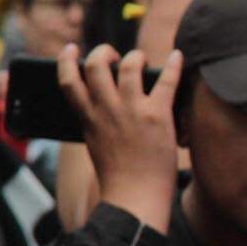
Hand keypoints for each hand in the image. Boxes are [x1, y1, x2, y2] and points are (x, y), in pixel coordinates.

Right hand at [59, 43, 183, 230]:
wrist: (135, 197)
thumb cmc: (119, 176)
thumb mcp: (96, 145)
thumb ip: (96, 123)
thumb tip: (100, 107)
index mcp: (88, 119)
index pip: (68, 82)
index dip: (67, 60)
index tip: (71, 49)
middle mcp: (107, 110)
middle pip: (97, 66)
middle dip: (103, 52)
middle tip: (113, 54)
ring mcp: (132, 110)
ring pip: (129, 66)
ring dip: (136, 57)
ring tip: (141, 59)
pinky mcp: (157, 115)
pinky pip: (166, 81)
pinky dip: (174, 65)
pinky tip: (179, 56)